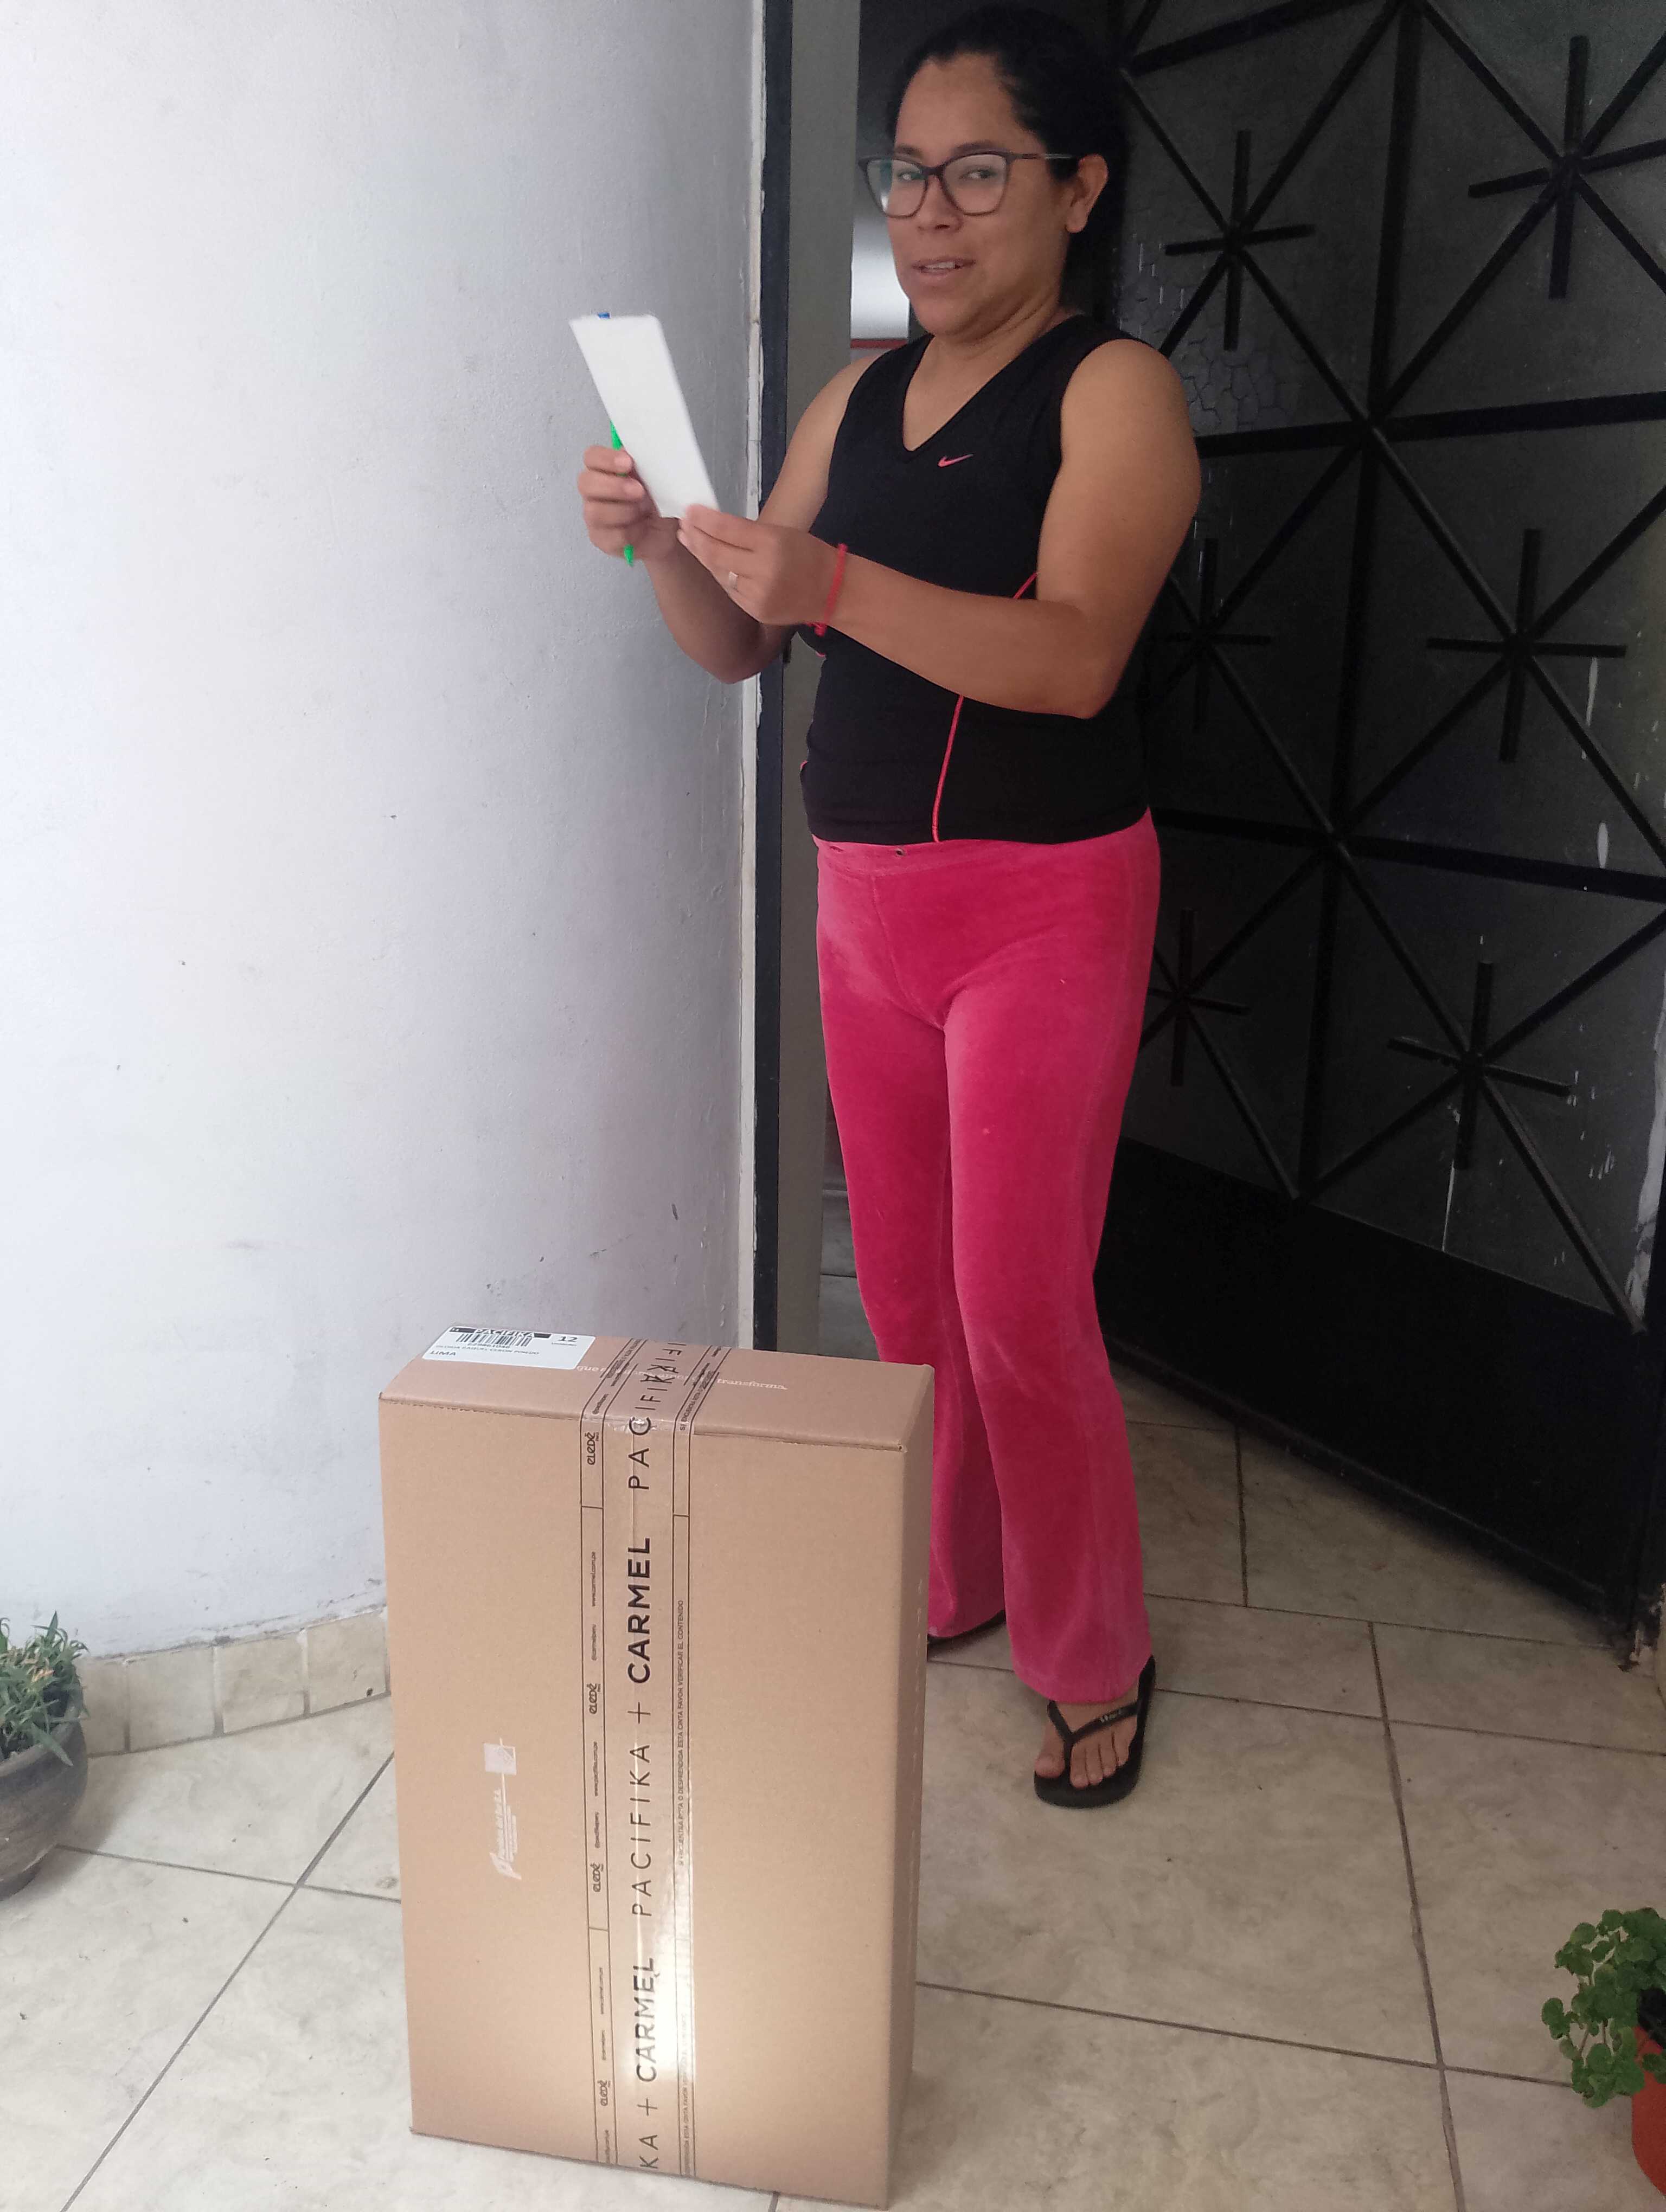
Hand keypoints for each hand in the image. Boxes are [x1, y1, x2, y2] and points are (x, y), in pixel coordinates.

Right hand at [575, 445, 680, 564]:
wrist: (666, 532)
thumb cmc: (657, 501)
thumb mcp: (658, 479)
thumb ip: (645, 463)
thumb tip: (640, 450)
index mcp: (604, 470)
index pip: (591, 457)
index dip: (606, 458)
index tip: (628, 462)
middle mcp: (594, 492)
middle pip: (585, 483)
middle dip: (614, 486)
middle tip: (639, 490)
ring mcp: (595, 517)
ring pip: (594, 511)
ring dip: (623, 510)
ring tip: (643, 511)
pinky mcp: (602, 540)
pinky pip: (609, 536)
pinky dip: (630, 532)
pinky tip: (642, 528)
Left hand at [677, 506, 839, 626]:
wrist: (832, 591)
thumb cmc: (807, 555)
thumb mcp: (782, 533)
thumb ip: (748, 532)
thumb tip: (713, 524)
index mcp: (772, 543)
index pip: (727, 529)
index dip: (704, 519)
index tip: (689, 511)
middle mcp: (763, 570)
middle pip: (716, 553)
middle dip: (695, 538)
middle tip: (682, 526)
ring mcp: (757, 594)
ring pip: (719, 572)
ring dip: (702, 556)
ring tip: (689, 541)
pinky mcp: (755, 609)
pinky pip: (730, 589)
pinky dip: (719, 574)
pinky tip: (711, 562)